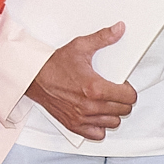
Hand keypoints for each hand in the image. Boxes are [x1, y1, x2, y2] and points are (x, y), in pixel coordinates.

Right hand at [24, 25, 135, 140]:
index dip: (129, 90)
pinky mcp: (74, 126)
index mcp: (95, 88)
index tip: (123, 86)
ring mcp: (82, 118)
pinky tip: (95, 114)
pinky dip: (99, 126)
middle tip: (114, 92)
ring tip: (105, 102)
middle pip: (123, 110)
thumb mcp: (80, 46)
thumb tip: (119, 29)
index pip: (129, 97)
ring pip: (113, 123)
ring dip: (112, 113)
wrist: (34, 78)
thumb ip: (103, 38)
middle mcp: (89, 106)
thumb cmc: (54, 65)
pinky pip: (97, 133)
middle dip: (122, 100)